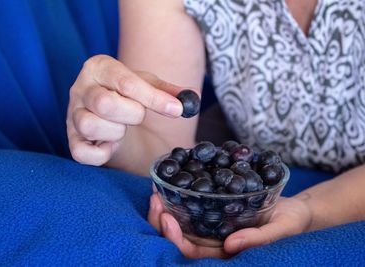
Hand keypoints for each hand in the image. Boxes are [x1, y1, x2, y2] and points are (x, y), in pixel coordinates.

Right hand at [67, 55, 182, 165]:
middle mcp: (80, 88)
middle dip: (132, 115)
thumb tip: (193, 96)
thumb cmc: (127, 94)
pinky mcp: (71, 139)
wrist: (106, 109)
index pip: (126, 83)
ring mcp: (71, 115)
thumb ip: (168, 91)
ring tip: (121, 128)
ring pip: (91, 126)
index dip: (155, 99)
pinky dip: (101, 154)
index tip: (176, 110)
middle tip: (137, 115)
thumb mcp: (147, 85)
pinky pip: (83, 153)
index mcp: (98, 67)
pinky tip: (110, 145)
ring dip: (116, 132)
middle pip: (105, 104)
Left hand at [148, 191, 311, 257]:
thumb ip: (258, 239)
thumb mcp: (280, 230)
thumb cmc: (290, 224)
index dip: (175, 238)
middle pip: (180, 235)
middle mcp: (213, 239)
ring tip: (156, 188)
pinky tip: (171, 178)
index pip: (192, 251)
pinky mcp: (215, 207)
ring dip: (166, 206)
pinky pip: (192, 202)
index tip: (165, 218)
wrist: (293, 209)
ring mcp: (212, 223)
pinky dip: (179, 192)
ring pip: (182, 218)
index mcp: (225, 251)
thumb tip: (231, 245)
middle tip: (154, 198)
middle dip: (161, 220)